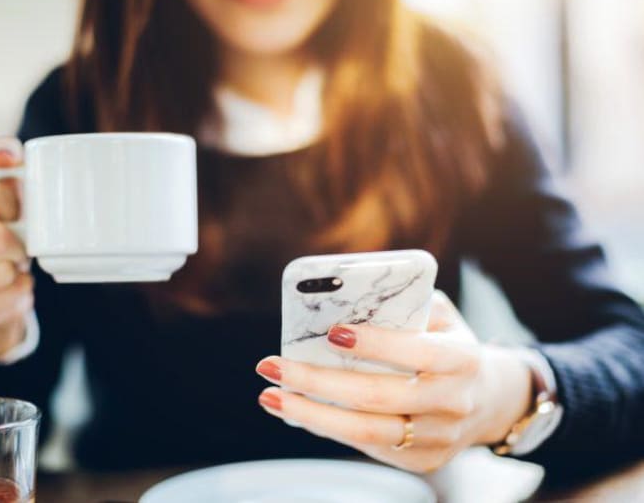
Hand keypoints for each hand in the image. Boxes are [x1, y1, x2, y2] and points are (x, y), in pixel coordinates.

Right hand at [0, 137, 32, 356]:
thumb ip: (4, 162)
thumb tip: (6, 152)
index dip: (18, 204)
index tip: (18, 212)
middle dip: (18, 244)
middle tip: (17, 245)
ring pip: (0, 274)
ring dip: (18, 270)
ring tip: (10, 265)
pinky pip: (5, 303)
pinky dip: (19, 295)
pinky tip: (9, 287)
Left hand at [255, 291, 532, 472]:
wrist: (486, 398)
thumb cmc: (447, 343)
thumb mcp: (440, 315)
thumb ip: (405, 303)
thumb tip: (345, 296)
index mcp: (461, 358)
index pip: (415, 351)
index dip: (374, 343)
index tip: (331, 332)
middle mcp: (452, 402)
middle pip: (377, 396)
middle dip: (317, 381)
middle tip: (272, 365)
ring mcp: (438, 437)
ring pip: (365, 431)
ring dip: (310, 414)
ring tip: (270, 395)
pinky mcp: (423, 460)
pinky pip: (366, 447)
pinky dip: (326, 428)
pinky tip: (296, 410)